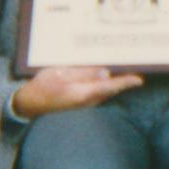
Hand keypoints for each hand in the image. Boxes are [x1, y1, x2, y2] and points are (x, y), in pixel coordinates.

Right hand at [11, 65, 143, 119]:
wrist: (29, 104)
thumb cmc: (43, 87)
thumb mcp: (61, 74)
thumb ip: (84, 73)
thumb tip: (105, 73)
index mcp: (84, 93)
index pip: (111, 87)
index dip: (126, 82)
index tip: (139, 79)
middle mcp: (88, 101)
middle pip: (112, 89)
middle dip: (124, 78)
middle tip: (135, 64)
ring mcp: (85, 103)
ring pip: (106, 90)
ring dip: (115, 81)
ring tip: (124, 66)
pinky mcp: (82, 101)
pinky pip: (98, 92)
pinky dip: (105, 84)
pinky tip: (105, 73)